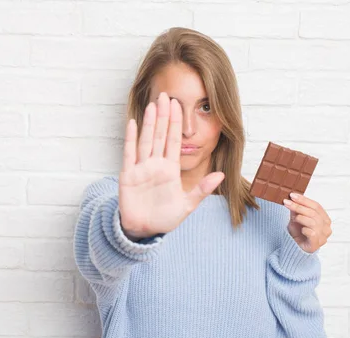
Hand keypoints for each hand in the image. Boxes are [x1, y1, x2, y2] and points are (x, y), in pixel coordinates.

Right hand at [118, 92, 224, 238]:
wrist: (143, 231)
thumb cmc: (164, 219)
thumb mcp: (187, 205)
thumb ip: (202, 189)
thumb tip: (221, 175)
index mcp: (170, 170)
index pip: (174, 141)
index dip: (176, 123)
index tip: (178, 105)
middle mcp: (156, 165)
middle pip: (160, 135)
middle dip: (164, 116)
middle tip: (166, 95)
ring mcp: (141, 168)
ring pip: (146, 140)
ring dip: (149, 122)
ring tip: (152, 104)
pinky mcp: (128, 175)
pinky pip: (129, 153)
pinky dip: (130, 138)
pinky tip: (132, 122)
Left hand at [283, 193, 331, 253]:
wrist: (295, 249)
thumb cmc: (298, 233)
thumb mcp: (296, 218)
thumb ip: (296, 210)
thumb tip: (293, 198)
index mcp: (324, 219)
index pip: (316, 206)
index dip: (304, 200)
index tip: (292, 195)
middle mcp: (326, 227)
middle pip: (314, 213)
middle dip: (298, 206)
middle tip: (287, 203)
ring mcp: (323, 236)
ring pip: (313, 222)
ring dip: (300, 218)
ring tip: (294, 219)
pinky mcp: (316, 244)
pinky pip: (312, 233)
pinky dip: (305, 229)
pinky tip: (301, 230)